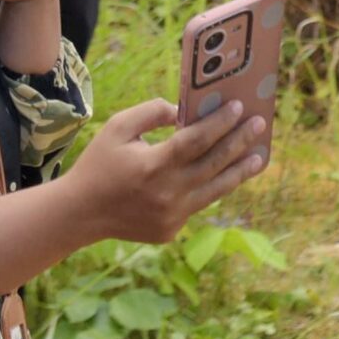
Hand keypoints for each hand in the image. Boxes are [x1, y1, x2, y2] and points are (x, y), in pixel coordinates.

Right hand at [64, 97, 270, 243]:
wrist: (79, 214)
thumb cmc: (99, 164)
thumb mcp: (119, 127)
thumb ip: (153, 112)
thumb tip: (185, 111)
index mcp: (153, 166)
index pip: (196, 141)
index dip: (220, 123)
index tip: (238, 107)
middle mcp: (166, 194)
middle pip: (213, 164)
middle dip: (239, 141)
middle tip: (259, 124)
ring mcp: (171, 217)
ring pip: (215, 190)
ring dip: (239, 171)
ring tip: (258, 156)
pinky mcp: (170, 231)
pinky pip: (197, 204)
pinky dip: (212, 188)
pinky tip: (227, 175)